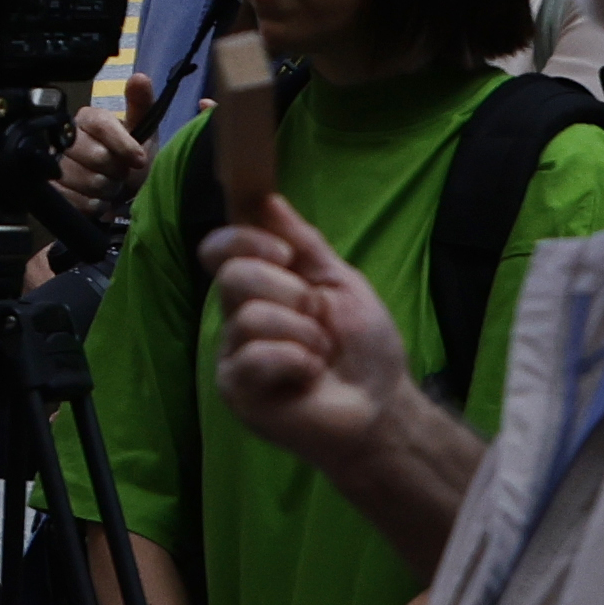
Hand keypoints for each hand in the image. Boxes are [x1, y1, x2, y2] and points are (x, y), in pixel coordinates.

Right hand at [59, 103, 145, 220]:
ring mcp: (53, 163)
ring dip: (104, 190)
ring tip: (108, 187)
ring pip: (84, 179)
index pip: (103, 125)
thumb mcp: (143, 132)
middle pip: (95, 155)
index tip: (139, 159)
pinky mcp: (49, 189)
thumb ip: (141, 105)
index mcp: (87, 119)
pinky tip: (94, 199)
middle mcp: (65, 137)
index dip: (123, 144)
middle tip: (120, 173)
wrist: (120, 196)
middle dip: (116, 171)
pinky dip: (90, 204)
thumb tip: (140, 77)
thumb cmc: (132, 161)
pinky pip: (72, 198)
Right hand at [205, 195, 410, 472]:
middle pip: (234, 275)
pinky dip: (295, 361)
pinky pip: (254, 356)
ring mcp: (233, 354)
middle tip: (318, 319)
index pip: (220, 249)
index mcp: (260, 289)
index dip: (244, 240)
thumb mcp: (342, 283)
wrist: (384, 405)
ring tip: (320, 355)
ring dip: (303, 334)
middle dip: (290, 293)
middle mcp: (238, 317)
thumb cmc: (365, 349)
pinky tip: (309, 377)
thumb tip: (268, 199)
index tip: (286, 255)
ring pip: (249, 317)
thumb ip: (304, 243)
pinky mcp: (237, 389)